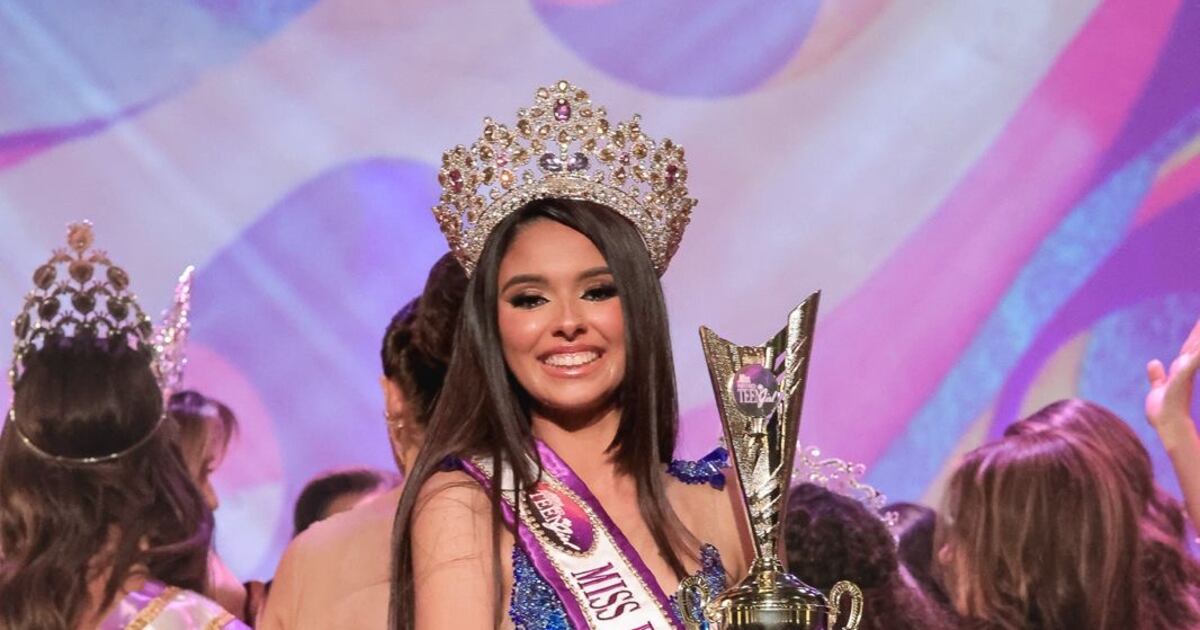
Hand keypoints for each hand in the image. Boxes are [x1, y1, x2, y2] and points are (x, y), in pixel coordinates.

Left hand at [1146, 317, 1199, 452]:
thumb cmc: (1164, 411)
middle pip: (1194, 345)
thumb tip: (1153, 362)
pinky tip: (1192, 355)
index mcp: (1182, 370)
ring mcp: (1184, 377)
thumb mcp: (1159, 388)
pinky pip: (1187, 367)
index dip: (1196, 333)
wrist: (1168, 429)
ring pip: (1193, 353)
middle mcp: (1185, 371)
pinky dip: (1192, 359)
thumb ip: (1157, 375)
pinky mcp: (1179, 383)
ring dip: (1198, 342)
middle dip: (1199, 331)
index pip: (1190, 347)